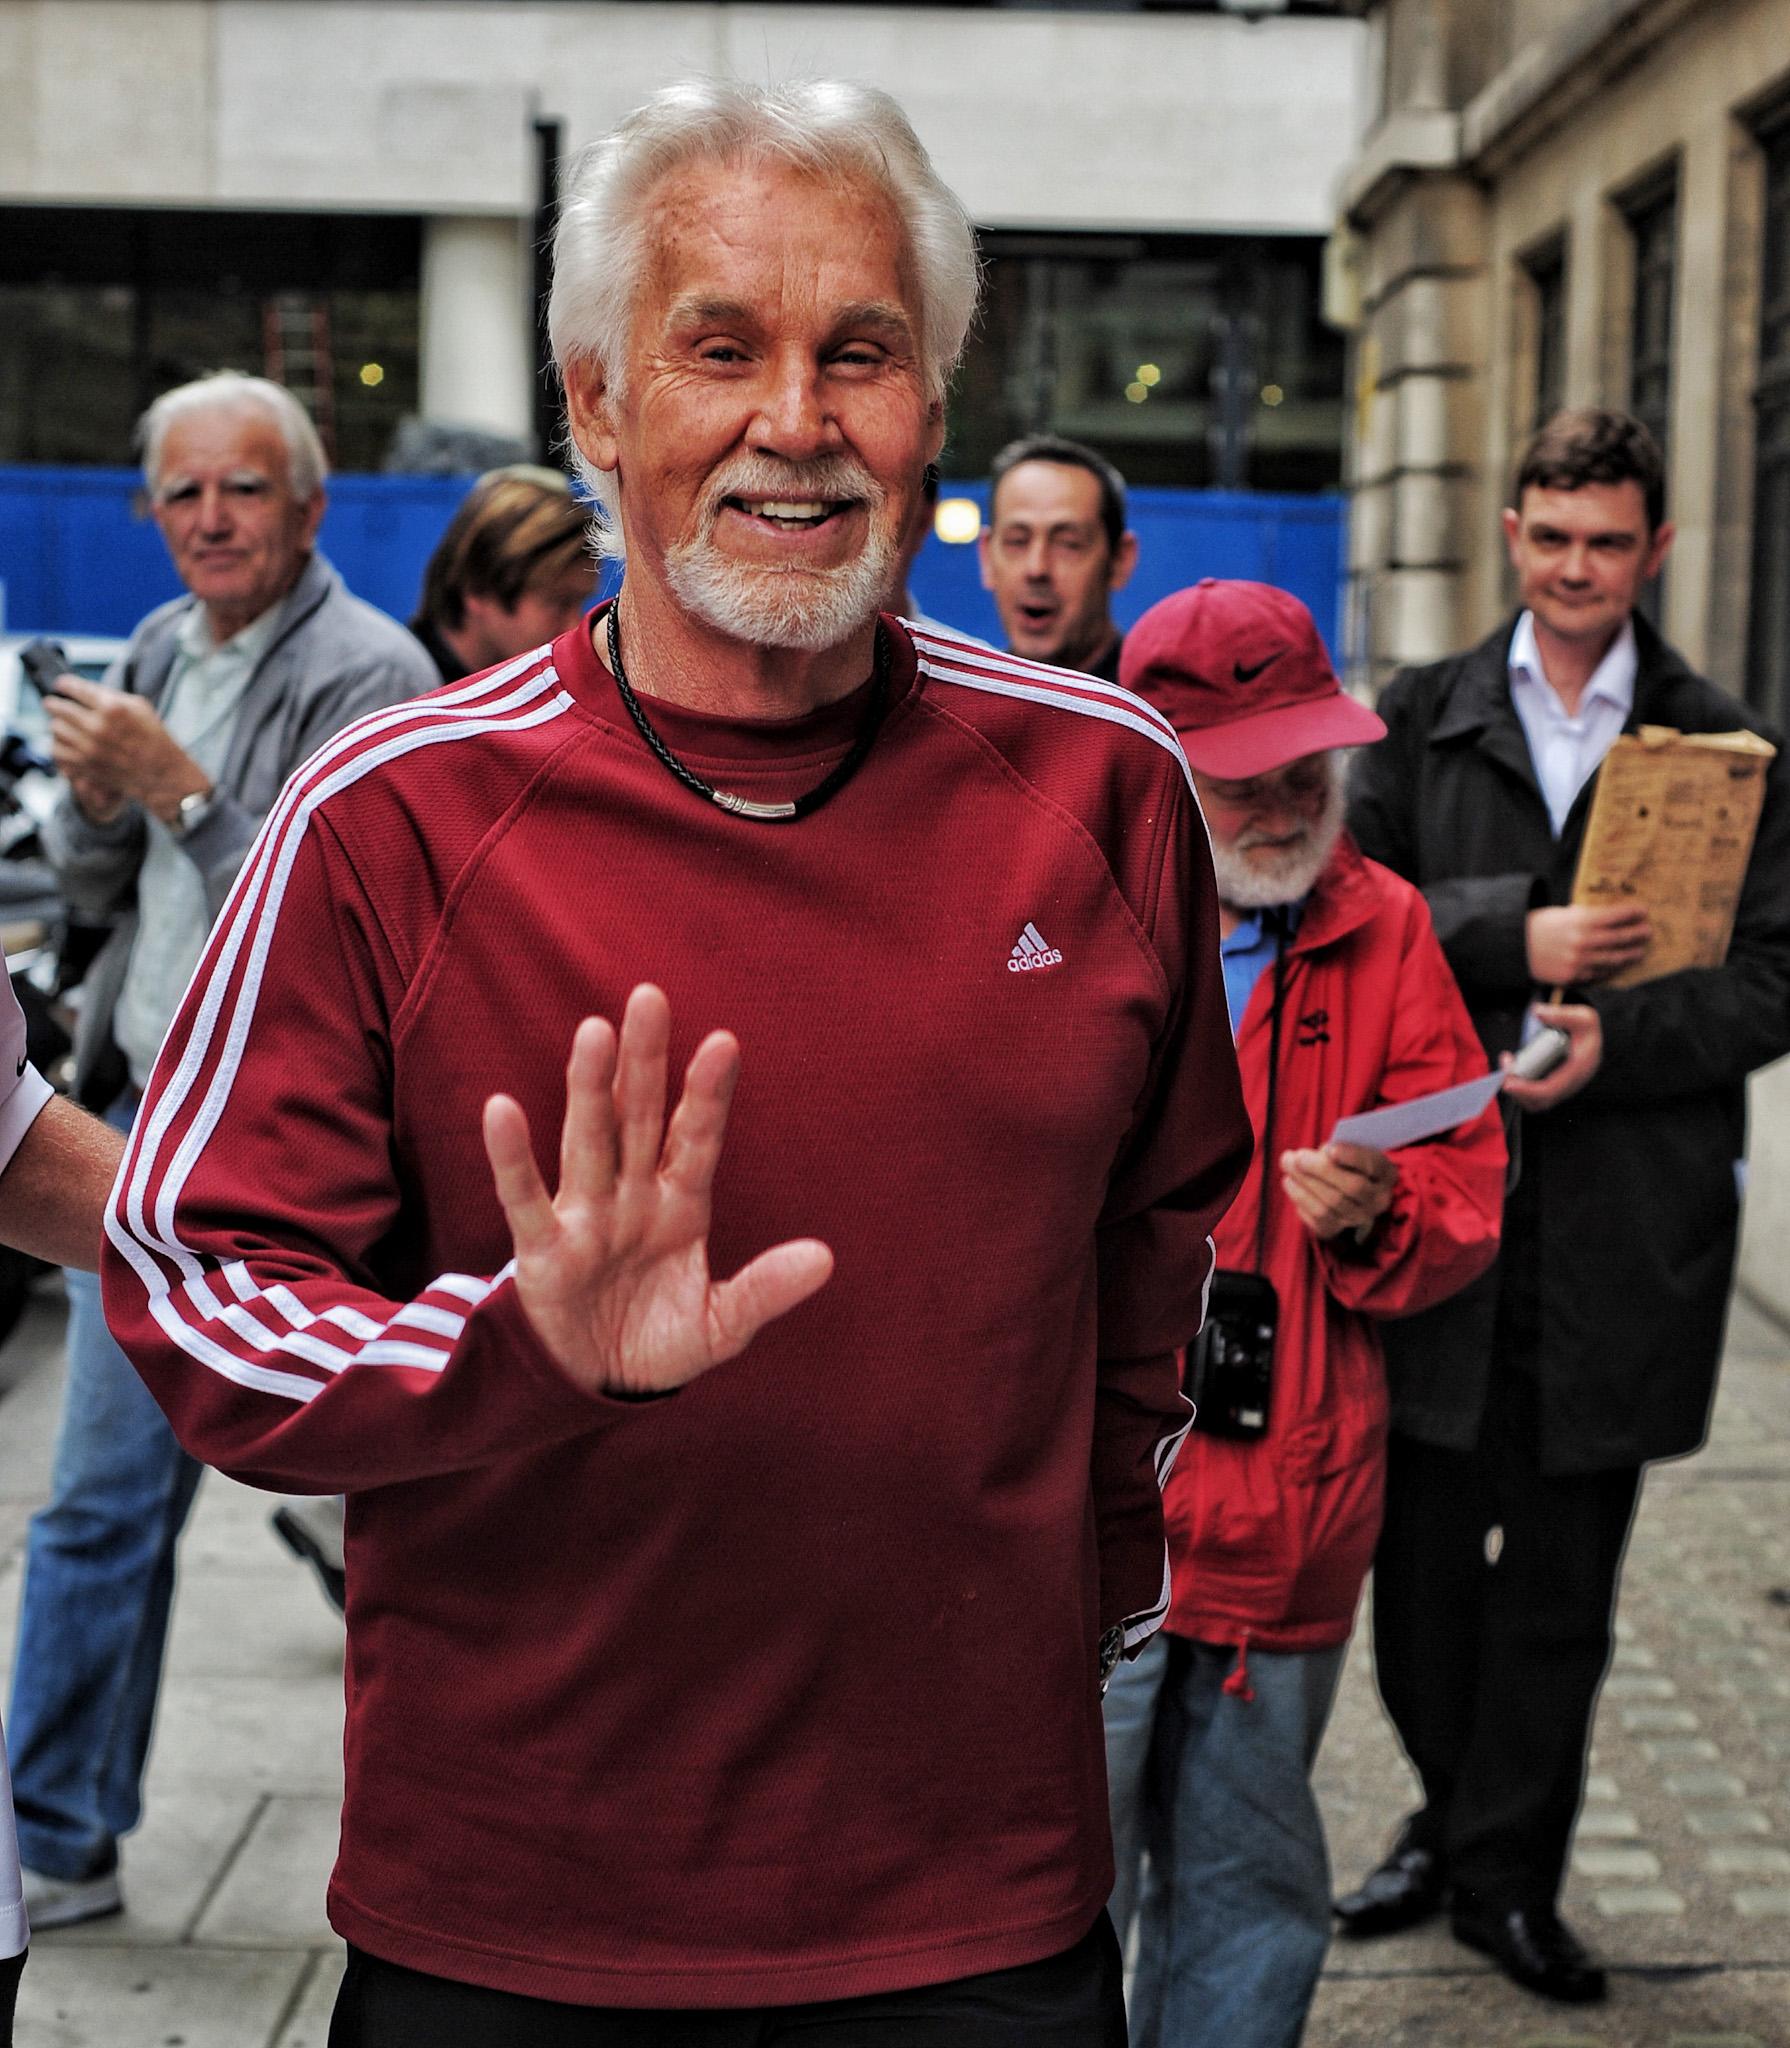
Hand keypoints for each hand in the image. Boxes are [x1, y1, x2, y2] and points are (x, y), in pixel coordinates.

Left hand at [46, 677, 209, 826]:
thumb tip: (84, 690)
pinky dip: (59, 745)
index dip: (64, 684)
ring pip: (55, 728)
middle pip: (59, 708)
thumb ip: (111, 695)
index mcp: (112, 708)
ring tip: (63, 724)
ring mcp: (90, 748)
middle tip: (53, 703)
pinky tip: (66, 743)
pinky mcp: (86, 766)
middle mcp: (98, 727)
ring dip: (58, 724)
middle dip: (54, 703)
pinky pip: (57, 751)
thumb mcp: (140, 706)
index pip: (74, 688)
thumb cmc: (154, 738)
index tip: (61, 685)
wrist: (163, 773)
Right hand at [481, 984, 833, 1397]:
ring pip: (589, 1140)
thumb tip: (826, 1257)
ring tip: (594, 1030)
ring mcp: (587, 1217)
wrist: (596, 1384)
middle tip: (651, 996)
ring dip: (590, 1088)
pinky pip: (525, 1198)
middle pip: (641, 1117)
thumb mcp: (722, 1325)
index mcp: (682, 1206)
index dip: (709, 1094)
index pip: (698, 1139)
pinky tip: (503, 1107)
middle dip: (647, 1061)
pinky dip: (512, 1156)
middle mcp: (634, 1196)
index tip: (724, 1042)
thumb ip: (765, 1290)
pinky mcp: (543, 1250)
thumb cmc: (660, 1341)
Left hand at [1279, 1141, 1397, 1241]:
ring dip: (1306, 1183)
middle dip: (1322, 1170)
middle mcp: (1378, 1200)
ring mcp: (1359, 1218)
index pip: (1372, 1166)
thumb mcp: (1350, 1148)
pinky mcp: (1338, 1229)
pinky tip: (1291, 1183)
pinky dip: (1302, 1200)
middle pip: (1352, 1188)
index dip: (1351, 1156)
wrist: (1344, 1186)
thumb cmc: (1346, 1160)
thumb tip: (1320, 1154)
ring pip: (1332, 1205)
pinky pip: (1319, 1219)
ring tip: (1288, 1164)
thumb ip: (1338, 1149)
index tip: (1330, 1148)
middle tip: (1298, 1156)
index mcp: (1386, 1173)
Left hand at [1500, 1001, 1600, 1112]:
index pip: (1550, 1090)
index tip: (1508, 1083)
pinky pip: (1533, 1095)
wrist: (1592, 1037)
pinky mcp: (1553, 1086)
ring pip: (1535, 1101)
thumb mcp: (1582, 1017)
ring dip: (1516, 1088)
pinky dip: (1520, 1086)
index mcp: (1578, 1071)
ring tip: (1507, 1063)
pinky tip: (1513, 1066)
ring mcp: (1562, 1088)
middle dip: (1517, 1091)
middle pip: (1539, 1101)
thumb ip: (1561, 1014)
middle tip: (1503, 1070)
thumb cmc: (1586, 1029)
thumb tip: (1537, 1012)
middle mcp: (1570, 1084)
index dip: (1527, 1090)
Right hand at [1525, 902, 1650, 985]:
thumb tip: (1610, 917)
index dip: (1631, 913)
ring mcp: (1579, 961)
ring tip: (1640, 952)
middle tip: (1648, 932)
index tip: (1643, 911)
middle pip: (1618, 938)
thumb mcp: (1563, 914)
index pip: (1614, 916)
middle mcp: (1583, 941)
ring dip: (1629, 955)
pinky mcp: (1573, 976)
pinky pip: (1599, 974)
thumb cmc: (1539, 927)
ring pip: (1612, 959)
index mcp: (1580, 921)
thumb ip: (1586, 916)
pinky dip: (1612, 970)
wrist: (1516, 949)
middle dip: (1636, 934)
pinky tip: (1619, 966)